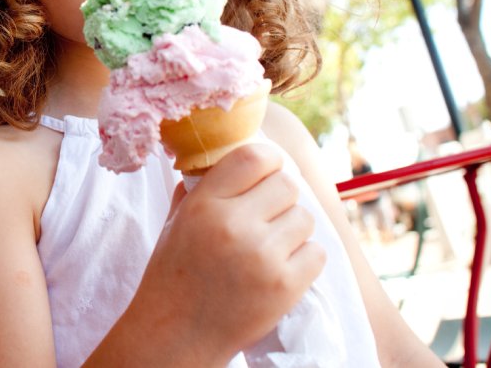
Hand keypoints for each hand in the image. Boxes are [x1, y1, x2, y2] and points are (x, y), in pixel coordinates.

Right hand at [130, 143, 325, 361]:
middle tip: (266, 217)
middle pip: (287, 185)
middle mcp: (234, 225)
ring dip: (292, 229)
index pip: (255, 156)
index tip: (265, 174)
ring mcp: (262, 256)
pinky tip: (279, 268)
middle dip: (280, 198)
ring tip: (270, 247)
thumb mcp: (175, 223)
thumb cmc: (174, 275)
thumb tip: (234, 161)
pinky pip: (316, 252)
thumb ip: (200, 189)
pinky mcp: (285, 286)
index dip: (268, 161)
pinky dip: (303, 259)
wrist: (177, 334)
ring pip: (305, 218)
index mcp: (204, 205)